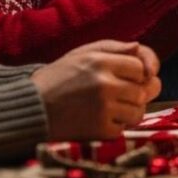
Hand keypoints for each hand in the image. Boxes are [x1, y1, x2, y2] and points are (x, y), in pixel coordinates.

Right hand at [31, 40, 161, 139]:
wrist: (32, 107)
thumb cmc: (60, 77)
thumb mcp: (83, 53)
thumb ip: (115, 48)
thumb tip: (139, 47)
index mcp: (101, 62)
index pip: (141, 67)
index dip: (137, 72)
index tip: (126, 76)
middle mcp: (105, 85)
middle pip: (145, 90)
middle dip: (138, 92)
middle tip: (123, 92)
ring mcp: (103, 109)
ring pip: (138, 112)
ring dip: (130, 110)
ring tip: (110, 106)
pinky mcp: (99, 130)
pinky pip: (123, 128)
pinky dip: (115, 125)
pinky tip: (98, 118)